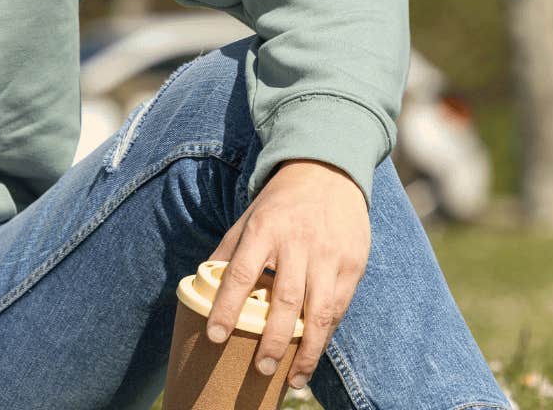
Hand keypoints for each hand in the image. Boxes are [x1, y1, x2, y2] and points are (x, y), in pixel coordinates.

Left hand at [206, 159, 368, 390]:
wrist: (327, 172)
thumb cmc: (279, 203)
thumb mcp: (247, 218)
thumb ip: (227, 251)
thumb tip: (200, 283)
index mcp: (263, 231)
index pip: (241, 275)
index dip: (226, 308)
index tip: (215, 337)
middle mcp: (297, 245)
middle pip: (284, 301)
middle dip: (272, 340)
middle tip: (260, 369)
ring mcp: (328, 256)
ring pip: (318, 312)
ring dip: (306, 351)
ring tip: (292, 379)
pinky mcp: (352, 265)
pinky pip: (338, 307)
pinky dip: (326, 335)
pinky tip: (313, 354)